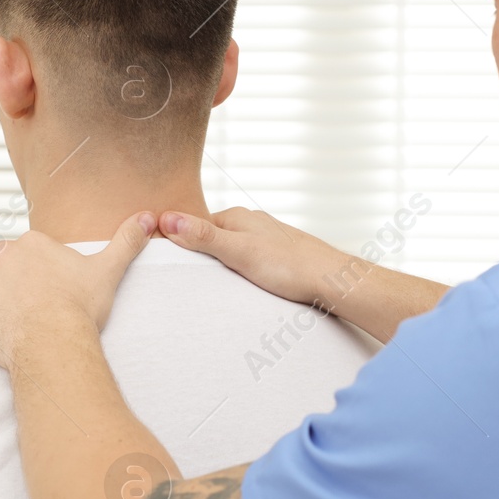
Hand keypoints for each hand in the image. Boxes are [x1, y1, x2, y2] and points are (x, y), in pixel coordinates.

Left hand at [0, 212, 153, 368]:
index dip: (39, 281)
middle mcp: (2, 251)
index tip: (49, 299)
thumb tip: (149, 217)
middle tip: (32, 313)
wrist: (51, 341)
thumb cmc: (79, 309)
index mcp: (33, 241)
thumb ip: (126, 241)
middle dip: (13, 288)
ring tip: (14, 323)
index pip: (28, 258)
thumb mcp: (107, 271)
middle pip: (4, 269)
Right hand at [158, 207, 352, 309]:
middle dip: (203, 253)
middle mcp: (252, 222)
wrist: (331, 278)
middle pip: (215, 236)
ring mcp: (267, 237)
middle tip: (191, 276)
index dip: (182, 242)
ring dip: (223, 262)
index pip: (196, 225)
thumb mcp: (238, 252)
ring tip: (217, 281)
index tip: (170, 261)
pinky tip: (245, 282)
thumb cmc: (288, 266)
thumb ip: (204, 237)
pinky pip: (250, 258)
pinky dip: (242, 268)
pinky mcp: (279, 254)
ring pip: (234, 247)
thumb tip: (167, 218)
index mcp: (238, 217)